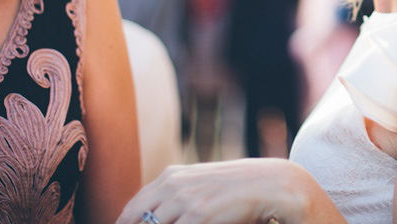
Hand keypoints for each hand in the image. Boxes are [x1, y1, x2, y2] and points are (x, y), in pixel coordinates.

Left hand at [116, 159, 339, 223]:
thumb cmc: (236, 187)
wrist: (270, 183)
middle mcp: (173, 185)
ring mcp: (184, 200)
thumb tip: (157, 213)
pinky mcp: (198, 215)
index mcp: (172, 176)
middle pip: (136, 219)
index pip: (133, 207)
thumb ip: (178, 194)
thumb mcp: (202, 183)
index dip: (126, 223)